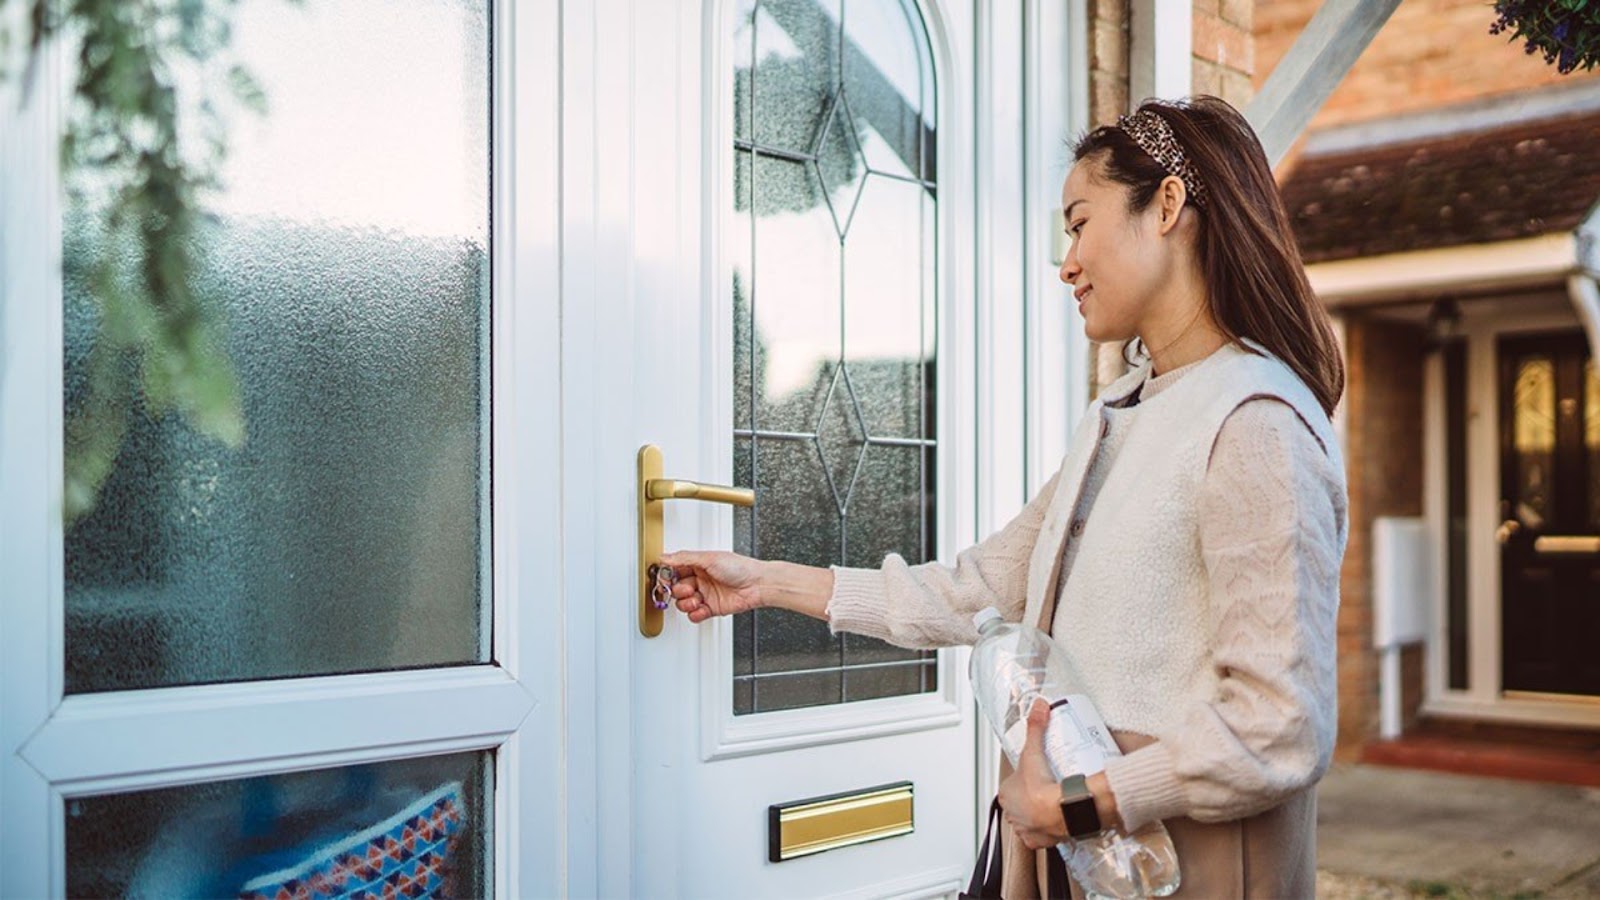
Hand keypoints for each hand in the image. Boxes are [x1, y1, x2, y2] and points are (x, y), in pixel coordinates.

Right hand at [658, 550, 764, 622]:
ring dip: (687, 603)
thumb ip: (684, 558)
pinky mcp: (711, 608)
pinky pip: (695, 615)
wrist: (757, 585)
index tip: (664, 580)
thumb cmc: (739, 568)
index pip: (675, 571)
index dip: (667, 576)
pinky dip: (695, 614)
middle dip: (679, 591)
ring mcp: (705, 595)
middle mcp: (700, 580)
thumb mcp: (708, 558)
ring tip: (697, 599)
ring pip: (683, 603)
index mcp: (698, 565)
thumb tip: (665, 557)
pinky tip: (702, 608)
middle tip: (688, 589)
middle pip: (676, 589)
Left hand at [998, 698, 1068, 850]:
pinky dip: (1046, 831)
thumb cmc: (1041, 786)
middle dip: (1031, 797)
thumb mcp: (1035, 749)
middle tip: (1048, 788)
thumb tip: (1037, 705)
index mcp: (1006, 794)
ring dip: (1038, 814)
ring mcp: (1024, 828)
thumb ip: (1035, 726)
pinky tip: (1055, 822)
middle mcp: (1012, 813)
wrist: (1058, 811)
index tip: (1037, 776)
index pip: (1013, 785)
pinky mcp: (1037, 841)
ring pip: (1028, 820)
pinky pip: (1039, 836)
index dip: (1025, 779)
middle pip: (1020, 803)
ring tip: (1053, 804)